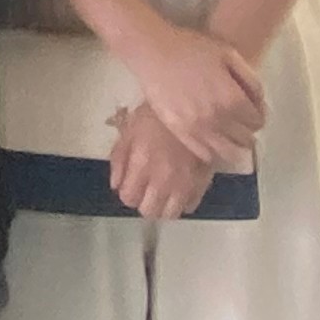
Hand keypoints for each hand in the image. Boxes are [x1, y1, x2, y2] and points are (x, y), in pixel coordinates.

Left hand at [105, 102, 218, 224]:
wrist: (194, 105)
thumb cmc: (157, 114)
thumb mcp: (130, 129)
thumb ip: (119, 159)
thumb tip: (116, 185)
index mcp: (142, 164)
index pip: (129, 198)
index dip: (128, 192)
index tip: (132, 183)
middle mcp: (163, 179)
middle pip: (149, 211)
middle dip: (144, 202)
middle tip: (147, 188)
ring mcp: (185, 183)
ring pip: (170, 213)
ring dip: (164, 205)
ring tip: (164, 191)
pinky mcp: (203, 182)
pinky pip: (190, 207)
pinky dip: (183, 202)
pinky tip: (180, 188)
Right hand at [111, 13, 264, 165]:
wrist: (153, 52)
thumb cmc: (191, 48)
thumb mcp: (229, 54)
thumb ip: (251, 81)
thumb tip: (260, 105)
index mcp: (232, 99)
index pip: (257, 121)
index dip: (257, 115)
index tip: (251, 110)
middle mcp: (217, 118)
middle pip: (245, 139)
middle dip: (247, 131)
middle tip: (240, 121)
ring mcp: (197, 129)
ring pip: (228, 153)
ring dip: (234, 146)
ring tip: (229, 136)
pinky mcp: (179, 133)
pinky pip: (205, 154)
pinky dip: (214, 151)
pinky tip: (212, 140)